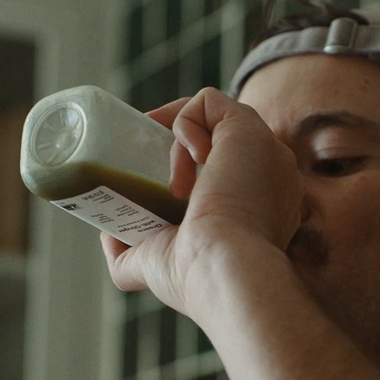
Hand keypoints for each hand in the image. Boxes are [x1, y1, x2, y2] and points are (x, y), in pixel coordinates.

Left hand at [102, 88, 302, 316]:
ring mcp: (265, 152)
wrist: (223, 270)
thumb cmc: (196, 276)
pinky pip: (210, 102)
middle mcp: (272, 178)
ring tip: (172, 183)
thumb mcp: (157, 267)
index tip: (163, 180)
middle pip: (226, 140)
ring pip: (217, 119)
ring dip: (180, 140)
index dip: (194, 168)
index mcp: (263, 208)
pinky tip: (181, 157)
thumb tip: (107, 235)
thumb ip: (129, 256)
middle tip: (150, 166)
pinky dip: (184, 119)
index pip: (234, 172)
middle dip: (183, 147)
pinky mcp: (247, 131)